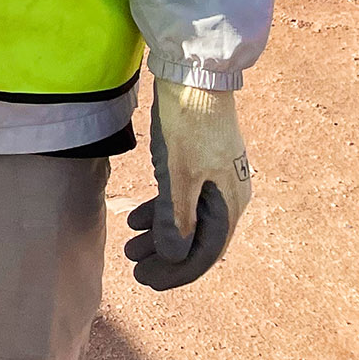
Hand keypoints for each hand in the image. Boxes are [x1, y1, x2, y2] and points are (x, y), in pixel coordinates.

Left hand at [123, 79, 251, 290]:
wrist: (194, 76)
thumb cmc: (188, 124)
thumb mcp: (178, 174)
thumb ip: (177, 217)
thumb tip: (174, 257)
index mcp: (228, 203)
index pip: (205, 251)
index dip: (177, 271)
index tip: (148, 283)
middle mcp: (226, 194)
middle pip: (196, 238)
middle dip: (165, 257)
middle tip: (134, 270)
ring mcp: (213, 177)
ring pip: (186, 218)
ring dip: (160, 235)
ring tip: (129, 247)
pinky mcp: (198, 162)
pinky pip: (181, 198)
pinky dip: (161, 210)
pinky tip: (136, 218)